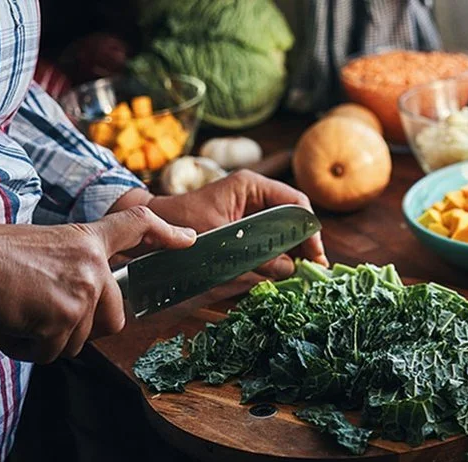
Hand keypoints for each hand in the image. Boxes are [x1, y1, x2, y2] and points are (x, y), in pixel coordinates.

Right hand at [0, 206, 195, 362]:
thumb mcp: (45, 245)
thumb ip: (72, 266)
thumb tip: (79, 298)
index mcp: (88, 241)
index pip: (137, 226)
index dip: (166, 233)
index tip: (189, 240)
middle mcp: (93, 267)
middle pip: (114, 318)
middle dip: (83, 328)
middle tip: (46, 318)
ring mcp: (81, 293)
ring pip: (79, 340)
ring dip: (49, 340)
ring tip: (21, 317)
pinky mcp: (63, 319)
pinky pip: (52, 352)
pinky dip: (30, 350)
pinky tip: (13, 329)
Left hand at [140, 170, 328, 276]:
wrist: (153, 226)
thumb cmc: (181, 224)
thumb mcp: (221, 243)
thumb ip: (256, 257)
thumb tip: (289, 269)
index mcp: (251, 186)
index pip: (295, 202)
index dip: (309, 229)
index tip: (314, 254)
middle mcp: (255, 192)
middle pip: (293, 215)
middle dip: (304, 240)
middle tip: (313, 267)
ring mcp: (250, 206)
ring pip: (283, 226)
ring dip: (292, 247)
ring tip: (302, 269)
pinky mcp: (244, 222)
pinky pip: (269, 234)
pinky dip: (277, 250)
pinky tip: (283, 267)